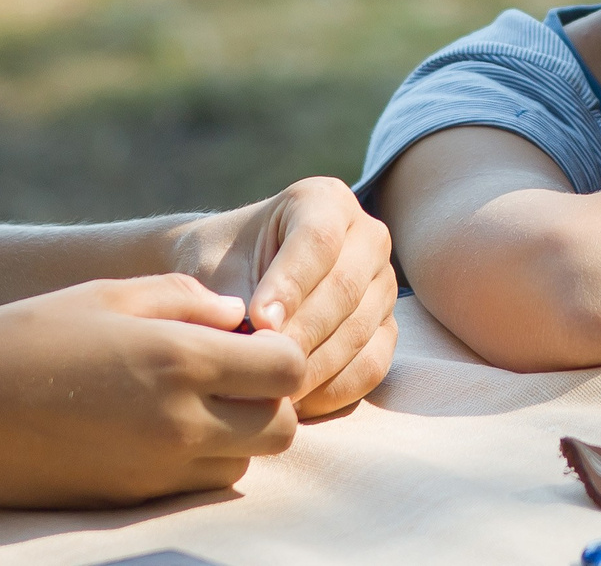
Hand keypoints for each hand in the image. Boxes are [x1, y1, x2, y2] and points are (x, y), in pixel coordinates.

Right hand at [0, 273, 302, 506]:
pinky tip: (159, 429)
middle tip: (232, 374)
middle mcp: (179, 422)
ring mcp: (157, 470)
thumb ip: (186, 298)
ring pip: (245, 462)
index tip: (251, 338)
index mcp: (178, 359)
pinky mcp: (133, 499)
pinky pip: (199, 486)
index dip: (281, 351)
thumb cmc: (29, 337)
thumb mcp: (109, 294)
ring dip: (238, 434)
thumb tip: (239, 315)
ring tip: (192, 402)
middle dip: (272, 400)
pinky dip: (200, 462)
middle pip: (283, 427)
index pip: (287, 368)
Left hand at [167, 177, 396, 415]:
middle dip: (300, 335)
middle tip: (260, 369)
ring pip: (358, 331)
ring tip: (268, 391)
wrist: (233, 284)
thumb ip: (232, 296)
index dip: (290, 285)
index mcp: (325, 200)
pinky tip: (292, 400)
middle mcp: (367, 236)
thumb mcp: (214, 266)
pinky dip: (332, 390)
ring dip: (312, 369)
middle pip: (344, 289)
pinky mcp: (386, 329)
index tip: (257, 322)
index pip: (318, 241)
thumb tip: (260, 339)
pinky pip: (370, 366)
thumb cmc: (218, 268)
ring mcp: (383, 284)